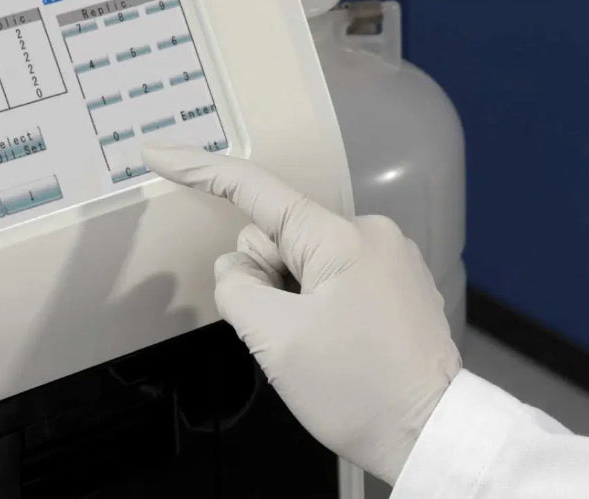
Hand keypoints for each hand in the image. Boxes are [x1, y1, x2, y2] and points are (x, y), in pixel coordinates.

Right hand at [143, 146, 461, 484]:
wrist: (429, 434)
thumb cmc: (360, 392)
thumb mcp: (273, 340)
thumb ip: (236, 287)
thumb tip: (239, 268)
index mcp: (340, 238)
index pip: (255, 191)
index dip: (200, 170)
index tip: (159, 155)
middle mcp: (372, 233)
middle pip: (279, 237)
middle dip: (269, 280)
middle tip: (293, 335)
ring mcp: (391, 256)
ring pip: (305, 261)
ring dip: (295, 298)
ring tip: (325, 345)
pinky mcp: (399, 281)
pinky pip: (335, 276)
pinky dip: (321, 304)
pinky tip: (342, 342)